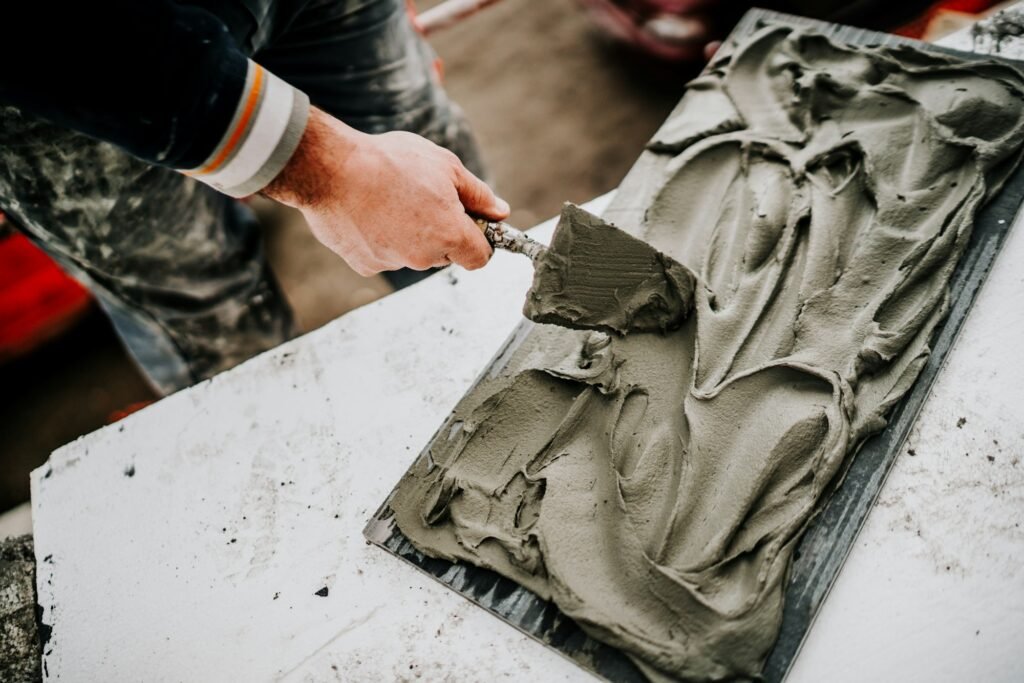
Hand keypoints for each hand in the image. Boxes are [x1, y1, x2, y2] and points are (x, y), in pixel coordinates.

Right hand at [263, 107, 508, 275]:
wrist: (330, 169)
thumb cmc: (389, 162)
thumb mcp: (445, 166)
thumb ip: (478, 194)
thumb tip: (500, 211)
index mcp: (450, 235)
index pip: (480, 257)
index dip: (479, 240)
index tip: (470, 223)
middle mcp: (424, 257)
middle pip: (445, 254)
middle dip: (441, 232)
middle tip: (422, 198)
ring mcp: (393, 263)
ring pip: (413, 254)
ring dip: (409, 234)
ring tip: (390, 199)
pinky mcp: (365, 265)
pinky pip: (383, 254)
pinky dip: (380, 238)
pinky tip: (369, 211)